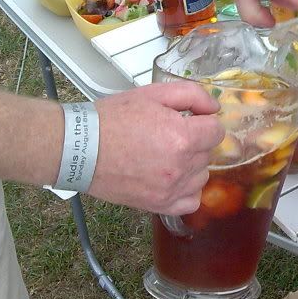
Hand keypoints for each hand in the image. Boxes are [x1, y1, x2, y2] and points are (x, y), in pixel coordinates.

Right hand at [90, 82, 223, 214]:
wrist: (80, 147)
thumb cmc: (114, 118)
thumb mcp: (154, 93)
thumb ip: (192, 95)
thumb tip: (214, 109)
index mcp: (181, 137)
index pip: (217, 131)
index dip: (204, 122)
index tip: (190, 121)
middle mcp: (180, 166)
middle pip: (208, 153)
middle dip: (195, 141)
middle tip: (169, 135)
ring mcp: (170, 189)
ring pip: (202, 176)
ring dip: (191, 165)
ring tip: (166, 156)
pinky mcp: (158, 205)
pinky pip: (191, 201)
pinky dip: (187, 191)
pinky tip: (173, 178)